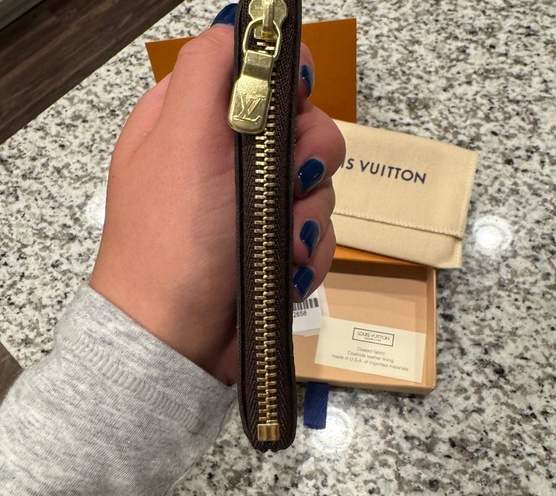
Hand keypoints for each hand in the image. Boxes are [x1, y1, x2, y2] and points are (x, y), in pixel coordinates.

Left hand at [90, 22, 344, 385]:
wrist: (177, 341)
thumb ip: (210, 73)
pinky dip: (310, 253)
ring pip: (319, 187)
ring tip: (283, 246)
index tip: (297, 103)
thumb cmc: (173, 241)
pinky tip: (288, 270)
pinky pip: (319, 234)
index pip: (256, 76)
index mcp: (195, 123)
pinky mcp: (275, 247)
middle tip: (294, 189)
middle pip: (302, 132)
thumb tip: (243, 27)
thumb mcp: (181, 141)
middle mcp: (226, 162)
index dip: (288, 83)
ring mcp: (253, 208)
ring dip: (308, 218)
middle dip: (309, 163)